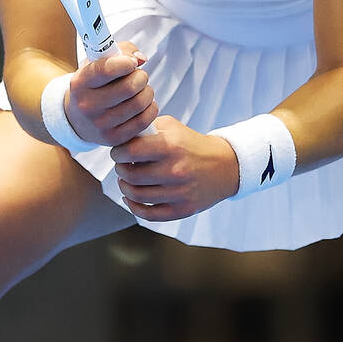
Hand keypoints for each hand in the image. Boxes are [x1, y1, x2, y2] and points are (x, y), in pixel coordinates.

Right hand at [64, 41, 156, 146]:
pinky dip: (150, 108)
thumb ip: (121, 51)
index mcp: (80, 83)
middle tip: (139, 76)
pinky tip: (144, 104)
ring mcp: (101, 125)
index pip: (106, 70)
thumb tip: (141, 59)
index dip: (125, 63)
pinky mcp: (114, 139)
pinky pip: (144, 121)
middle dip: (141, 77)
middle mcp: (88, 106)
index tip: (131, 62)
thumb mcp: (97, 63)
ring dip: (148, 92)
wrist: (77, 118)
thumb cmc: (94, 84)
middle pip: (129, 87)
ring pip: (139, 103)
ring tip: (142, 89)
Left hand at [109, 117, 240, 221]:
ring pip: (136, 195)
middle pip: (131, 175)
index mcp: (171, 146)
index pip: (130, 151)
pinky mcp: (182, 210)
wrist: (225, 166)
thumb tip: (121, 136)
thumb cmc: (193, 145)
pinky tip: (130, 198)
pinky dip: (133, 207)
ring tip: (126, 180)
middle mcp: (175, 170)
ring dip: (125, 187)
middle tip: (122, 165)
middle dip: (120, 169)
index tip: (118, 152)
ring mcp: (179, 192)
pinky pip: (148, 214)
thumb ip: (147, 128)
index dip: (117, 152)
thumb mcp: (173, 127)